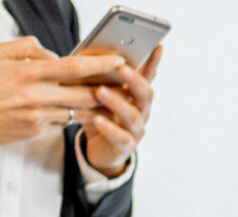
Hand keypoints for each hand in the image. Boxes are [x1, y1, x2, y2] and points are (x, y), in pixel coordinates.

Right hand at [0, 38, 116, 148]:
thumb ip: (29, 48)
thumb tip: (54, 55)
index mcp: (27, 73)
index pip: (72, 68)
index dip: (99, 64)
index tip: (118, 61)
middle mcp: (35, 97)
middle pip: (84, 94)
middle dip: (109, 89)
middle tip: (128, 84)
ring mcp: (38, 117)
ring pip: (79, 112)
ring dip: (101, 107)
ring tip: (118, 99)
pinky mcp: (37, 132)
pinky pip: (65, 122)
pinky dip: (80, 117)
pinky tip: (93, 112)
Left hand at [78, 46, 160, 176]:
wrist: (99, 149)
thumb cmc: (99, 114)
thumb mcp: (95, 93)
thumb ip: (95, 77)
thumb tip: (80, 56)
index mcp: (136, 95)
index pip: (148, 76)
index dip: (154, 62)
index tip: (157, 46)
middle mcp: (141, 111)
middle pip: (145, 94)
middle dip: (134, 80)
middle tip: (122, 68)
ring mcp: (136, 130)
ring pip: (132, 116)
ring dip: (117, 102)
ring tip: (100, 91)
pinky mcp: (127, 147)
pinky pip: (121, 137)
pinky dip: (110, 128)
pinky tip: (97, 119)